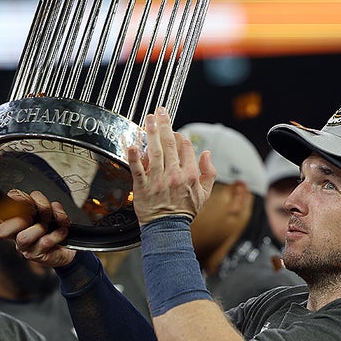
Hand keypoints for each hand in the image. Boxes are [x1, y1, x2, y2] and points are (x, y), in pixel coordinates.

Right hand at [0, 189, 75, 266]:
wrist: (69, 247)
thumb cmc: (56, 228)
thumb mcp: (49, 210)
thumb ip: (40, 203)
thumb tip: (36, 198)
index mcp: (16, 221)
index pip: (2, 213)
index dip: (8, 206)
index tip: (22, 198)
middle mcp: (17, 236)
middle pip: (3, 230)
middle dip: (20, 218)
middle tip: (34, 214)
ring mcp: (26, 248)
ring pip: (23, 237)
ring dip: (40, 227)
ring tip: (50, 225)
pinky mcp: (38, 256)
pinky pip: (44, 242)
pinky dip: (57, 234)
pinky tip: (62, 232)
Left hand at [128, 107, 216, 224]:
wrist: (168, 229)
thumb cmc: (184, 211)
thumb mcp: (205, 194)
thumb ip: (209, 173)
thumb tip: (207, 153)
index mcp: (190, 175)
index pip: (185, 147)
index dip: (180, 136)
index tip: (174, 131)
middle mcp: (174, 175)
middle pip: (169, 144)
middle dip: (165, 124)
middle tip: (160, 111)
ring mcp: (157, 181)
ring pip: (155, 152)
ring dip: (152, 133)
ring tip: (149, 118)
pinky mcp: (142, 187)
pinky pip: (137, 170)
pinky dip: (134, 157)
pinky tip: (132, 145)